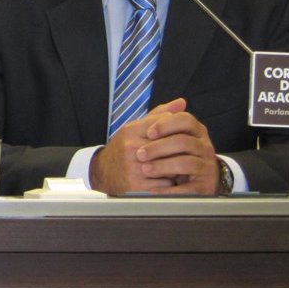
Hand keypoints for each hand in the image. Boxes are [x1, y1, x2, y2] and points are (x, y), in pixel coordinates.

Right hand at [90, 98, 219, 195]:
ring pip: (169, 166)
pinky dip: (169, 183)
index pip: (163, 125)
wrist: (103, 172)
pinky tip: (166, 179)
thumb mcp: (136, 128)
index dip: (176, 132)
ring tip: (175, 167)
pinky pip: (165, 183)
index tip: (181, 137)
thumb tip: (181, 102)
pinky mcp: (137, 184)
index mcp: (131, 130)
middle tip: (185, 154)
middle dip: (179, 151)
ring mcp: (133, 166)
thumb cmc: (123, 149)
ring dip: (176, 168)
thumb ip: (159, 115)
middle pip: (169, 146)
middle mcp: (131, 147)